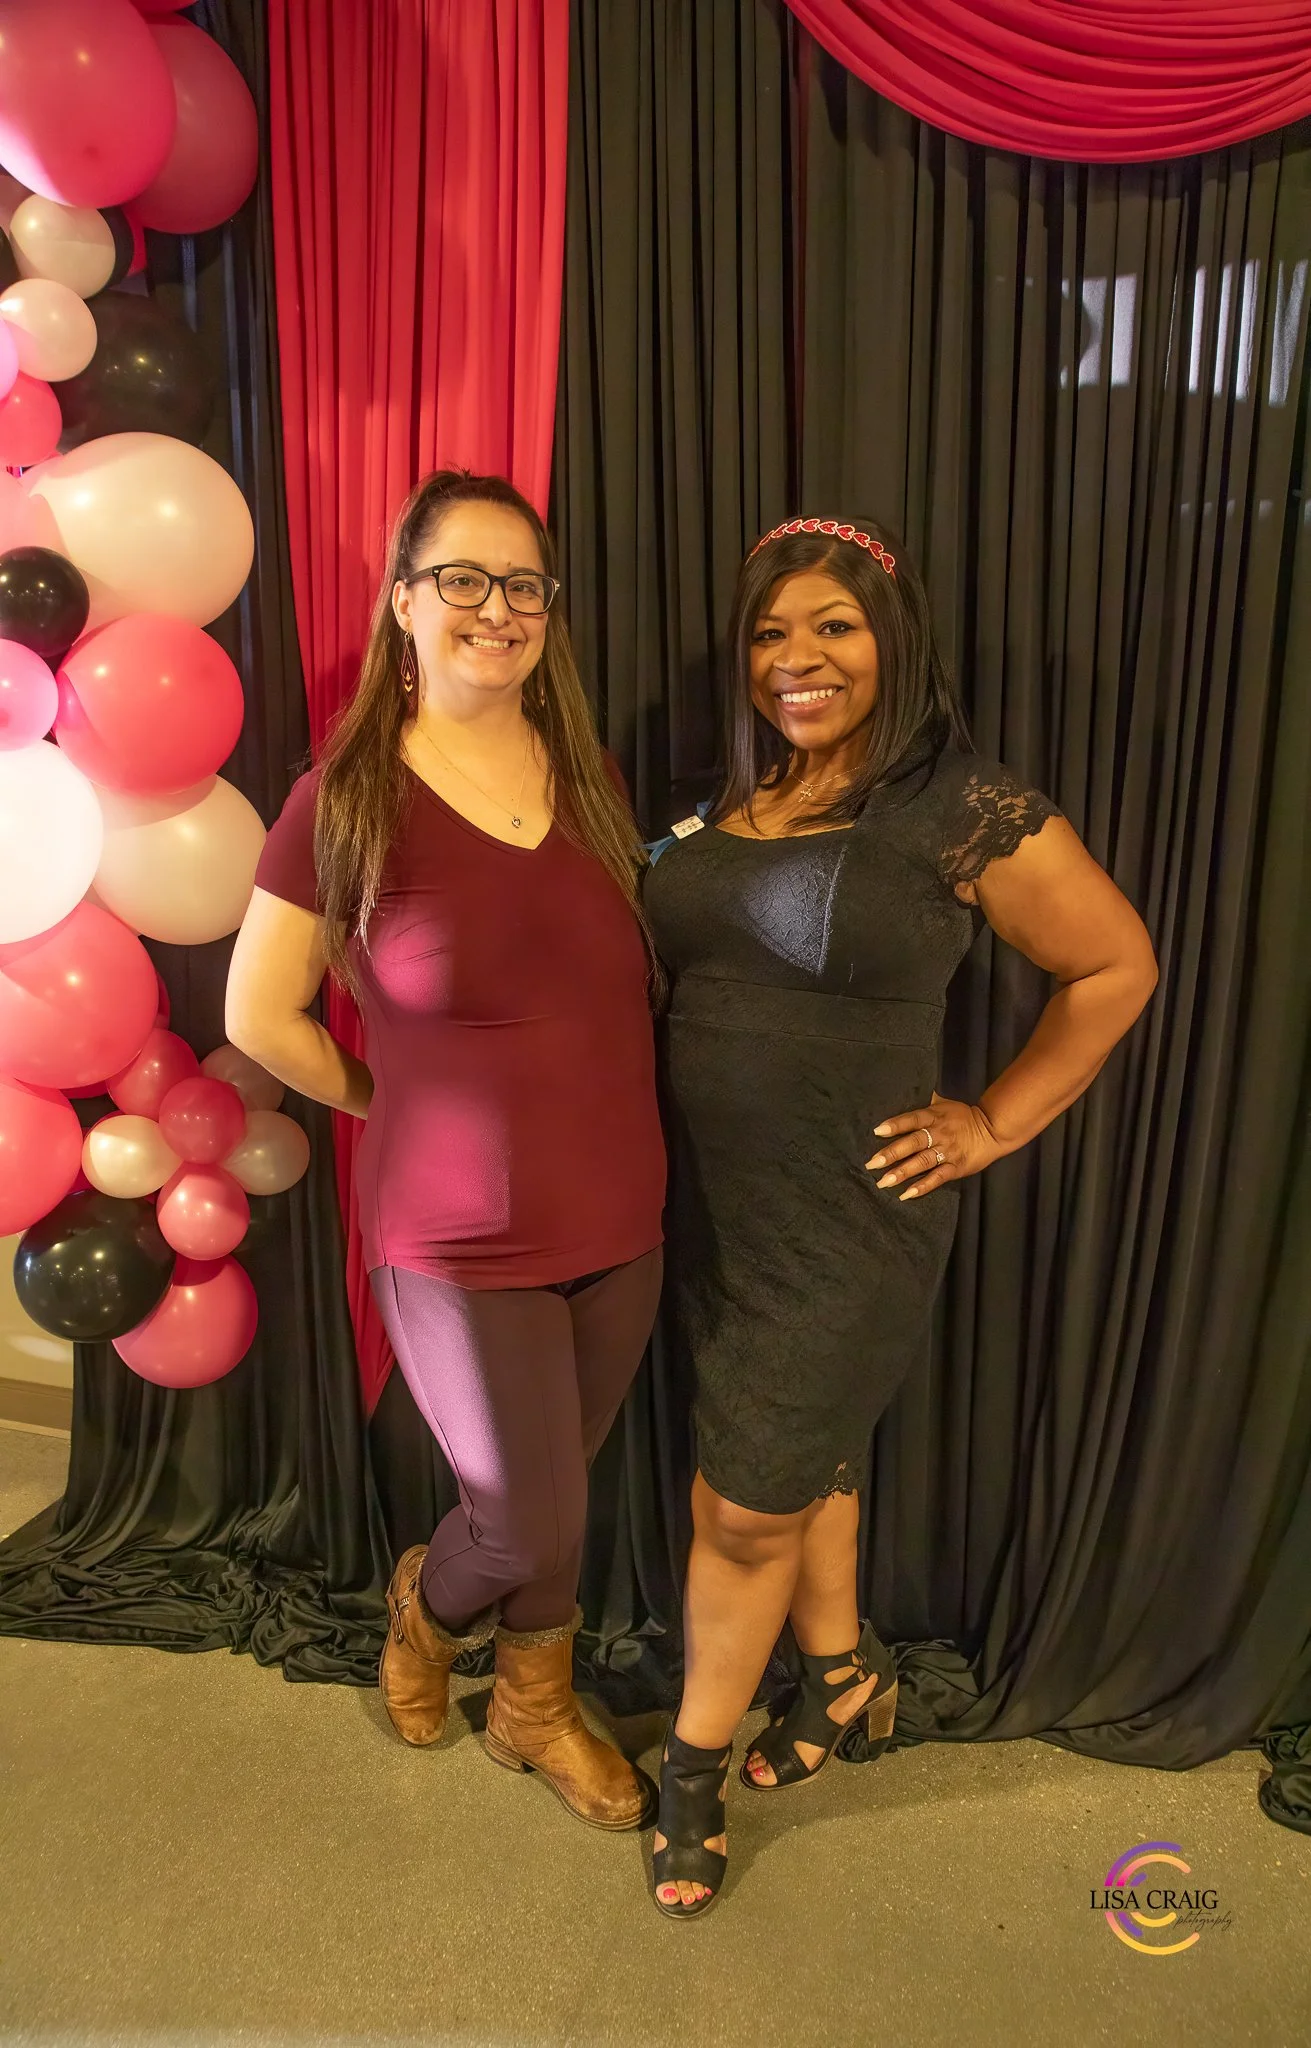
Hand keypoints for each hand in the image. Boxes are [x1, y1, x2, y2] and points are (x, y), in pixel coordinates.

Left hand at [864, 1093, 1002, 1200]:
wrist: (992, 1129)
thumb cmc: (963, 1116)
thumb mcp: (943, 1104)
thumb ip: (924, 1102)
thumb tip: (904, 1089)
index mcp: (934, 1116)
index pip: (911, 1119)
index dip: (895, 1125)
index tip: (877, 1131)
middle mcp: (939, 1134)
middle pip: (913, 1143)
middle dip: (892, 1153)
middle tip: (872, 1163)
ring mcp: (947, 1152)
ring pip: (922, 1162)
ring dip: (902, 1172)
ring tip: (884, 1182)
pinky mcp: (955, 1168)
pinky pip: (937, 1178)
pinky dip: (922, 1187)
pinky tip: (906, 1194)